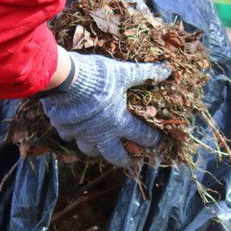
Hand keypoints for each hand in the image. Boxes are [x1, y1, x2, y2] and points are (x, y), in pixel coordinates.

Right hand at [40, 52, 169, 166]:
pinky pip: (69, 137)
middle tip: (127, 160)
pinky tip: (73, 130)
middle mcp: (101, 134)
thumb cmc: (98, 77)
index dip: (151, 140)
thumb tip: (167, 69)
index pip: (140, 136)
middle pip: (114, 155)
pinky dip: (73, 135)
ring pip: (90, 151)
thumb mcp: (124, 73)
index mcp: (119, 122)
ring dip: (96, 150)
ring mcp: (81, 134)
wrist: (65, 80)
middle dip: (123, 160)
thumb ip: (144, 73)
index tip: (157, 142)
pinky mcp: (64, 129)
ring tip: (99, 147)